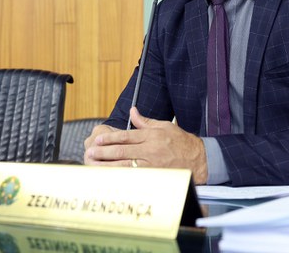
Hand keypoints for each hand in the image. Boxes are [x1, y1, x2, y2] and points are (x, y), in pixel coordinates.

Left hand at [84, 107, 208, 183]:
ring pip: (125, 165)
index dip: (109, 138)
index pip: (125, 136)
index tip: (97, 139)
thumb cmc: (181, 141)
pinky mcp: (154, 175)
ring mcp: (152, 164)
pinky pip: (134, 176)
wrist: (198, 159)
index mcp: (150, 136)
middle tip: (91, 152)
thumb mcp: (164, 126)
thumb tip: (132, 111)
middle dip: (104, 151)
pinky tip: (110, 176)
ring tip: (95, 164)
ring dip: (108, 165)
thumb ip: (145, 121)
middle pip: (122, 151)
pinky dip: (121, 176)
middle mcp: (150, 149)